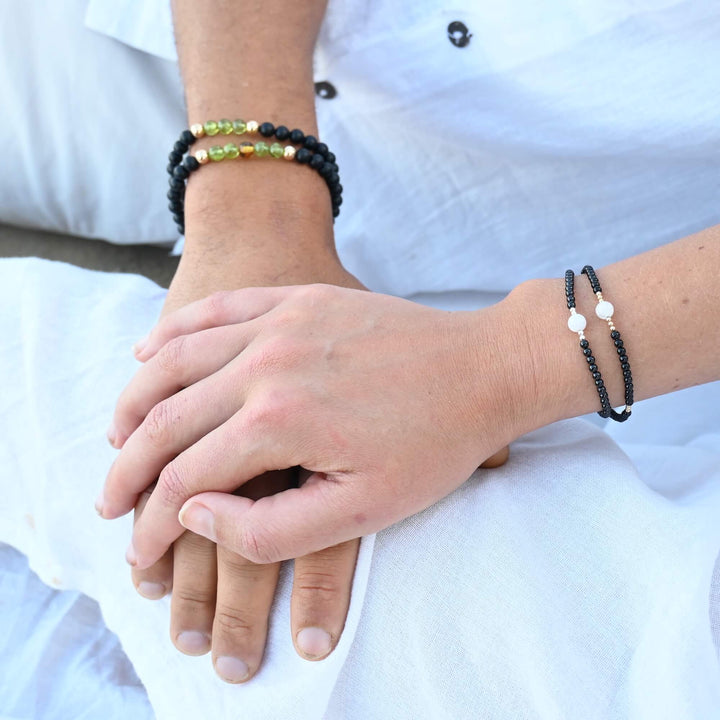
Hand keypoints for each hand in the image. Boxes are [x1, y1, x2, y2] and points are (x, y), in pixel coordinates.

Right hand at [102, 284, 527, 568]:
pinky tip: (149, 352)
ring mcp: (278, 323)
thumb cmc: (431, 446)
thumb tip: (194, 513)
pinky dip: (173, 334)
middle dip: (127, 469)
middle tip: (108, 501)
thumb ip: (269, 528)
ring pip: (175, 360)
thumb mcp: (360, 512)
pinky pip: (216, 311)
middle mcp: (265, 364)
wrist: (483, 369)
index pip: (184, 478)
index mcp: (279, 421)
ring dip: (135, 401)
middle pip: (166, 419)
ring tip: (114, 435)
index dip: (153, 524)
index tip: (140, 552)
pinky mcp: (296, 300)